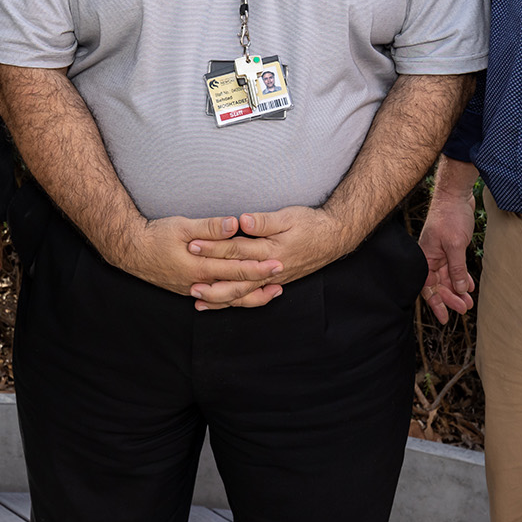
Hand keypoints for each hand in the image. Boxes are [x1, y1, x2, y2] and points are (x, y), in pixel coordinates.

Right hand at [111, 214, 283, 309]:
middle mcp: (198, 284)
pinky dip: (233, 300)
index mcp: (198, 267)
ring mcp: (193, 290)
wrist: (131, 251)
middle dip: (260, 283)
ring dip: (251, 296)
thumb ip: (210, 227)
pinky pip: (217, 300)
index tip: (277, 263)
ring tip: (271, 292)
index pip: (235, 269)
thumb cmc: (155, 235)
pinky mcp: (189, 291)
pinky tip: (243, 297)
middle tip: (281, 277)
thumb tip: (235, 225)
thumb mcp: (182, 225)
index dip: (258, 267)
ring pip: (228, 299)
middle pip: (236, 287)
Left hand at [184, 206, 353, 308]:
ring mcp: (273, 279)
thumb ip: (265, 221)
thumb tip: (243, 221)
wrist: (333, 238)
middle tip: (188, 279)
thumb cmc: (310, 224)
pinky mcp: (275, 283)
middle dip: (210, 278)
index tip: (193, 244)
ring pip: (243, 293)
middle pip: (235, 276)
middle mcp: (271, 270)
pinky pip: (252, 297)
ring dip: (220, 297)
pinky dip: (235, 302)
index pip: (236, 250)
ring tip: (197, 299)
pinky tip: (221, 304)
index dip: (213, 247)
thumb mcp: (289, 216)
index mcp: (271, 251)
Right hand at [420, 158, 477, 322]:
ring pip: (448, 278)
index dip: (436, 304)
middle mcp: (431, 257)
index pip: (428, 287)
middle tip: (464, 309)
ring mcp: (441, 252)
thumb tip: (459, 289)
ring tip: (468, 302)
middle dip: (451, 298)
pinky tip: (470, 286)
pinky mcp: (451, 247)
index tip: (444, 318)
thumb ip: (456, 269)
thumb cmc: (450, 216)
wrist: (456, 194)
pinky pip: (455, 268)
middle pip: (439, 285)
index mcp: (426, 258)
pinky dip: (461, 277)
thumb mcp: (455, 245)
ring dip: (458, 290)